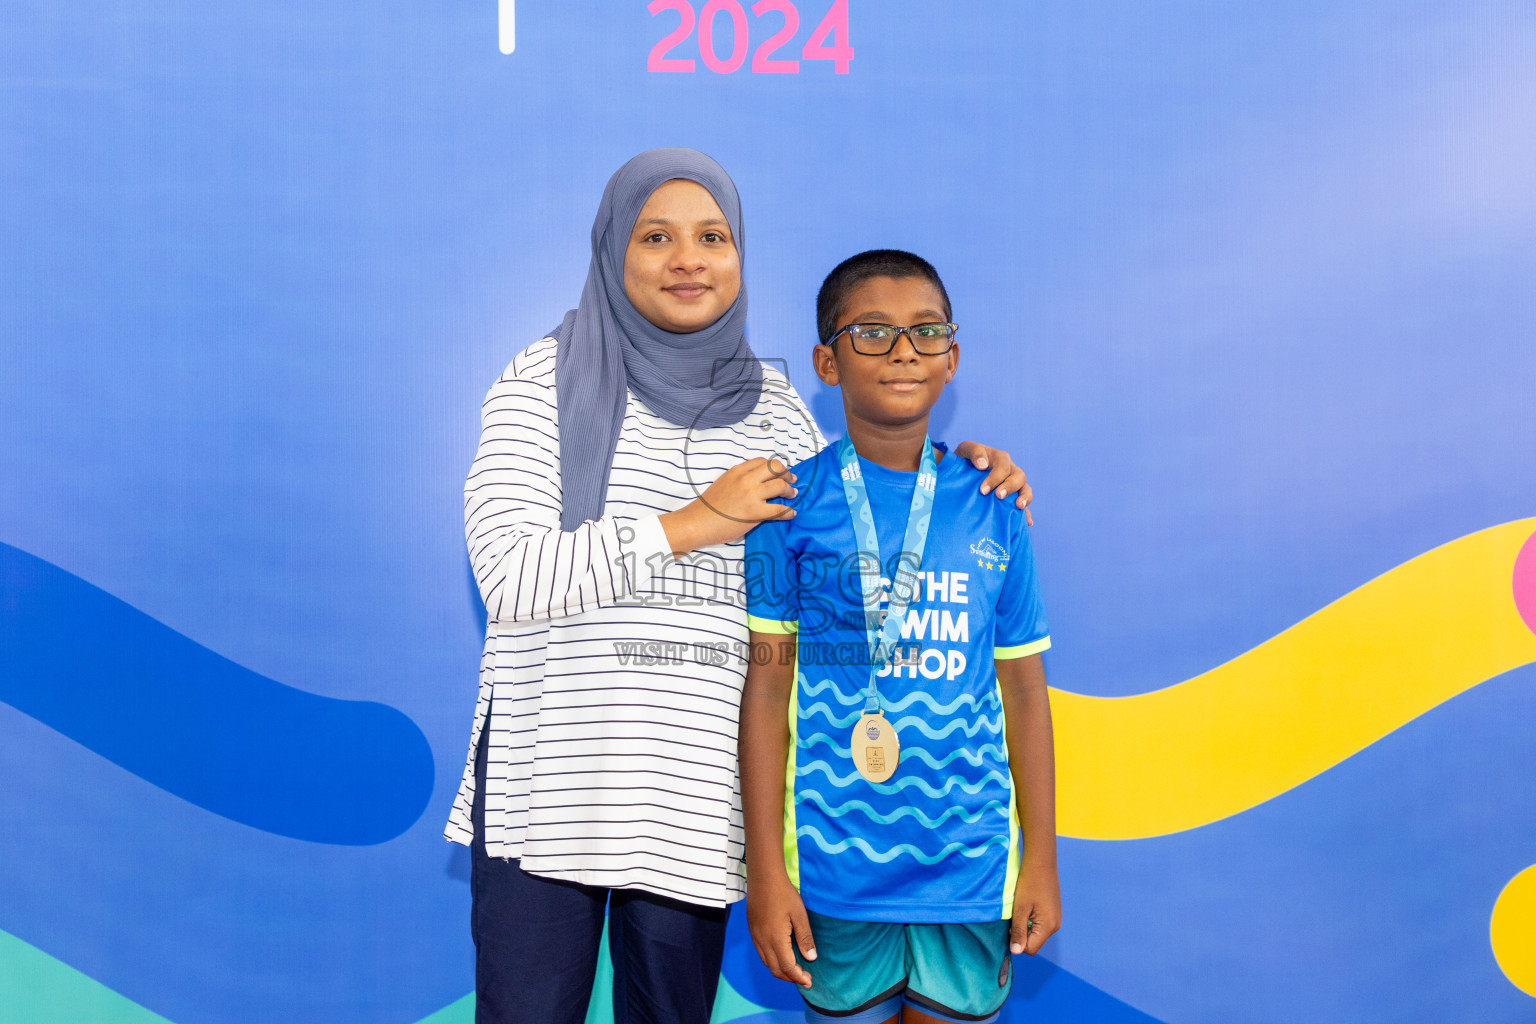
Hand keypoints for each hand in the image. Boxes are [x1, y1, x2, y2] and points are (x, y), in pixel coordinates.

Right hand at [660, 458, 796, 554]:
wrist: (697, 522)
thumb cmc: (708, 507)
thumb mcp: (724, 483)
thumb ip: (740, 480)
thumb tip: (756, 484)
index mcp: (737, 471)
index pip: (763, 461)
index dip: (775, 466)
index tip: (780, 472)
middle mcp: (746, 479)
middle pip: (775, 468)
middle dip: (786, 473)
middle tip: (791, 480)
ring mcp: (751, 495)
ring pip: (780, 485)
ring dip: (789, 490)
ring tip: (792, 495)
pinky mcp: (755, 512)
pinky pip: (779, 509)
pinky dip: (788, 511)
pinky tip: (790, 513)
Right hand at [746, 870, 816, 987]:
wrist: (763, 878)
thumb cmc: (784, 894)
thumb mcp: (799, 915)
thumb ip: (805, 937)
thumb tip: (811, 958)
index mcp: (776, 939)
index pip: (787, 967)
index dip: (799, 977)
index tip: (809, 981)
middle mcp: (763, 942)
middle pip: (776, 969)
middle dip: (791, 978)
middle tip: (804, 978)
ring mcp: (756, 937)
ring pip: (767, 963)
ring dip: (781, 971)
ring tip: (795, 970)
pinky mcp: (753, 931)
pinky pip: (761, 954)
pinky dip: (772, 962)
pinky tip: (781, 956)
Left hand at [952, 441, 1033, 523]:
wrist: (960, 473)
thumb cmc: (963, 460)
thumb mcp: (965, 450)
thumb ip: (974, 452)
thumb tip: (982, 465)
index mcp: (1000, 458)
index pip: (1003, 465)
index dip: (996, 477)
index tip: (983, 490)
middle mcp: (1010, 471)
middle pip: (1019, 476)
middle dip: (1010, 487)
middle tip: (998, 496)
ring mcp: (1013, 485)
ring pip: (1025, 489)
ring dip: (1024, 498)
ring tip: (1019, 506)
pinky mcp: (1012, 498)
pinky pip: (1023, 506)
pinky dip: (1027, 514)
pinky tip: (1027, 522)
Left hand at [1003, 863, 1059, 979]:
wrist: (1041, 862)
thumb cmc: (1028, 884)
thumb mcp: (1020, 909)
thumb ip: (1018, 931)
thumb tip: (1016, 952)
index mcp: (1048, 927)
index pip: (1030, 949)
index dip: (1017, 942)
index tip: (1009, 926)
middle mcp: (1055, 926)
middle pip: (1034, 942)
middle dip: (1021, 935)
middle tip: (1013, 917)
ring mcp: (1056, 918)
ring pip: (1036, 933)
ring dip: (1025, 926)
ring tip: (1020, 910)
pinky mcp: (1053, 912)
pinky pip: (1040, 924)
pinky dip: (1030, 920)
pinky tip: (1026, 906)